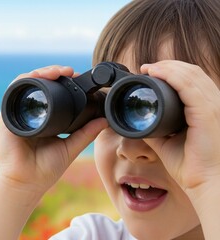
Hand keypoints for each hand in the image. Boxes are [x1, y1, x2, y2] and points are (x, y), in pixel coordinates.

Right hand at [0, 65, 107, 193]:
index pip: (53, 92)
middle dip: (55, 72)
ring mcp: (18, 112)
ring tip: (59, 72)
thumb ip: (86, 133)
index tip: (79, 77)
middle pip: (40, 83)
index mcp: (44, 118)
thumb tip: (104, 120)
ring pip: (28, 82)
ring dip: (42, 72)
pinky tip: (39, 77)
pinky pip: (14, 90)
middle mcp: (31, 112)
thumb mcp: (71, 147)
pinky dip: (26, 80)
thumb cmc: (45, 169)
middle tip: (71, 72)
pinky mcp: (7, 115)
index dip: (64, 82)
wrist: (26, 183)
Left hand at [140, 60, 219, 194]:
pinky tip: (156, 72)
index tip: (150, 73)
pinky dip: (171, 75)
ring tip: (148, 68)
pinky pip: (189, 86)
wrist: (205, 183)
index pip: (193, 81)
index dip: (172, 72)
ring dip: (167, 67)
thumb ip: (156, 129)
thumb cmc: (191, 166)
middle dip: (168, 66)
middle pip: (192, 73)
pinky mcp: (208, 113)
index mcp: (207, 109)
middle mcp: (214, 104)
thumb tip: (139, 121)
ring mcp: (213, 107)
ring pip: (191, 75)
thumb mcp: (168, 141)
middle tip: (147, 68)